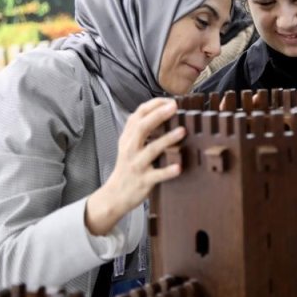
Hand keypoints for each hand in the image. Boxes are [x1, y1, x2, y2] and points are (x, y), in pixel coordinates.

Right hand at [86, 98, 183, 235]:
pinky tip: (178, 167)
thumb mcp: (128, 145)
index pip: (138, 115)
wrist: (114, 195)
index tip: (170, 101)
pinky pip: (157, 175)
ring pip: (151, 149)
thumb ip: (140, 129)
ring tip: (182, 131)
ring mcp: (137, 165)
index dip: (154, 105)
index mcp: (128, 138)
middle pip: (142, 127)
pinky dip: (168, 171)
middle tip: (175, 107)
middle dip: (159, 115)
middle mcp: (130, 149)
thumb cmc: (126, 167)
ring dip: (167, 139)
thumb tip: (161, 111)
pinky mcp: (144, 181)